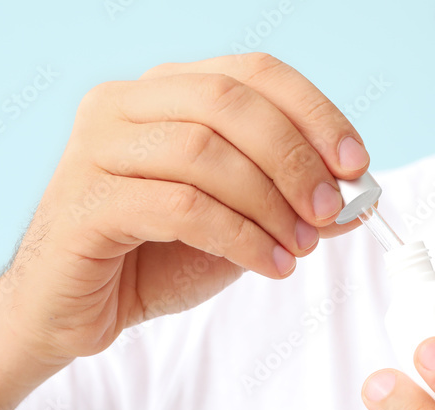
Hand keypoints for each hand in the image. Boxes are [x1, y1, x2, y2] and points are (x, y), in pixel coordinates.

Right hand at [3, 52, 369, 365]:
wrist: (76, 312)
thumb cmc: (154, 259)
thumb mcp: (241, 225)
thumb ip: (292, 206)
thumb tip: (358, 201)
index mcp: (165, 91)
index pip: (252, 72)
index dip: (313, 112)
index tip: (356, 163)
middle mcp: (125, 103)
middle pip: (228, 101)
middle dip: (293, 157)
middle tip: (329, 209)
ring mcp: (96, 147)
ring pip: (203, 151)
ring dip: (268, 203)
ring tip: (298, 248)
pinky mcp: (86, 200)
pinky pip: (180, 205)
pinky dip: (239, 237)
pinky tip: (268, 265)